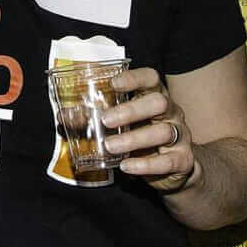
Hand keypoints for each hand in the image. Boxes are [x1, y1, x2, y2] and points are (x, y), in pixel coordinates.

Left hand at [101, 66, 195, 193]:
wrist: (174, 168)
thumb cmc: (141, 137)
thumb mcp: (121, 126)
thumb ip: (93, 119)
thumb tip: (63, 116)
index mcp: (154, 97)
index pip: (151, 78)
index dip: (134, 78)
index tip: (114, 83)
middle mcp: (171, 112)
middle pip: (159, 102)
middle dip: (132, 110)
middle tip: (105, 120)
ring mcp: (180, 135)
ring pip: (162, 131)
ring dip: (134, 139)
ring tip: (110, 146)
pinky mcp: (183, 159)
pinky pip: (168, 161)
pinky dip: (146, 164)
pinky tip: (127, 166)